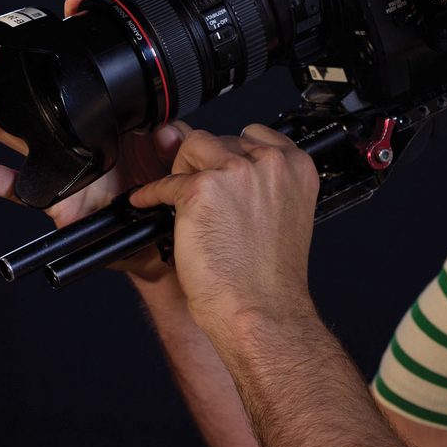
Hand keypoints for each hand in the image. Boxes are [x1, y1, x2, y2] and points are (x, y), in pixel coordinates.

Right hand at [0, 0, 188, 275]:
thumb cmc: (157, 185)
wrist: (159, 234)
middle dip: (2, 55)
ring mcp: (56, 163)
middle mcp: (68, 133)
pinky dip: (2, 183)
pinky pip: (23, 192)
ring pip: (10, 130)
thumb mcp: (170, 147)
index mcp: (94, 113)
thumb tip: (168, 123)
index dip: (74, 30)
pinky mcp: (54, 200)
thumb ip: (169, 129)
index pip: (79, 64)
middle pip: (26, 89)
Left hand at [128, 123, 320, 337]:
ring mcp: (236, 173)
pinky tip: (149, 203)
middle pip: (221, 139)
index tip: (223, 175)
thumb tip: (215, 154)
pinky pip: (165, 181)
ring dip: (183, 172)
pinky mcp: (201, 190)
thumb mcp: (279, 214)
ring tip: (183, 202)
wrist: (261, 310)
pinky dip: (152, 194)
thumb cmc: (269, 276)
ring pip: (193, 147)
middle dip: (207, 165)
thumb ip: (257, 181)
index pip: (255, 136)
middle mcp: (270, 164)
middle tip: (203, 199)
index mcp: (297, 167)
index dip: (232, 157)